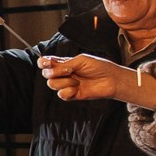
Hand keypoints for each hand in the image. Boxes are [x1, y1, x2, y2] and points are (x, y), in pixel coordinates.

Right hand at [39, 54, 155, 106]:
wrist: (111, 80)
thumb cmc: (99, 67)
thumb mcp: (81, 60)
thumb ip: (64, 64)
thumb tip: (51, 68)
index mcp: (64, 64)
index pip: (46, 63)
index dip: (43, 63)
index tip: (46, 63)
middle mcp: (63, 74)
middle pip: (46, 75)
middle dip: (54, 72)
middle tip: (68, 71)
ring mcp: (67, 85)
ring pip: (52, 84)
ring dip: (65, 81)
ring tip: (77, 80)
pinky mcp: (72, 95)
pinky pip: (61, 94)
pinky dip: (68, 91)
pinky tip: (77, 88)